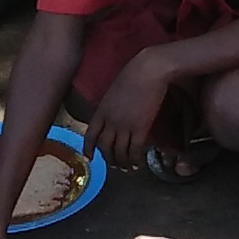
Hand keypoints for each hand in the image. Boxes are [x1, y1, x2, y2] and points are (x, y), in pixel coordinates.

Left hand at [87, 57, 175, 171]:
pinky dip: (135, 160)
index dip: (89, 148)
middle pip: (105, 147)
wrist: (149, 70)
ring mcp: (124, 126)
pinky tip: (139, 163)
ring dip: (123, 163)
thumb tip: (113, 113)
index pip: (91, 134)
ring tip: (127, 168)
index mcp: (101, 110)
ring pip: (119, 152)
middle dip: (109, 159)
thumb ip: (110, 105)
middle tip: (115, 165)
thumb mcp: (114, 90)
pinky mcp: (140, 128)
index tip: (90, 156)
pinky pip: (134, 150)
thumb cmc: (134, 74)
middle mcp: (110, 121)